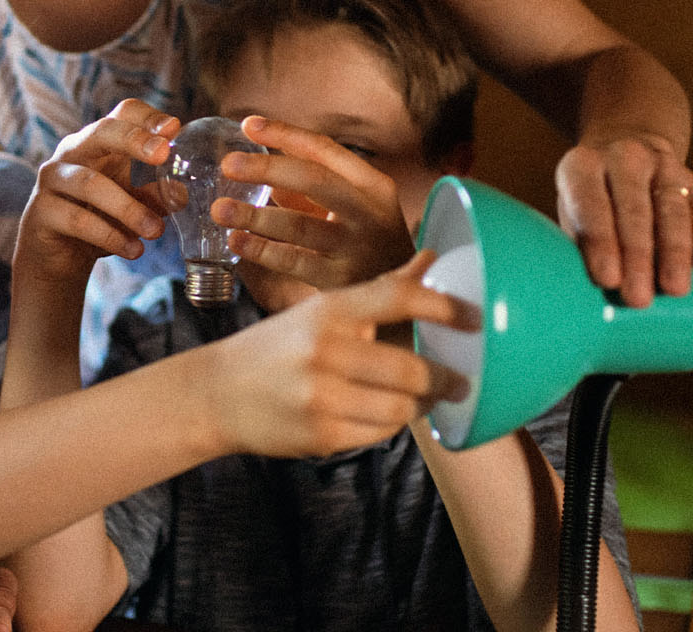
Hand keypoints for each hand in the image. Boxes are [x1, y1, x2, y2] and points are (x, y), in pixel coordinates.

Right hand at [14, 99, 177, 285]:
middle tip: (163, 155)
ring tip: (156, 231)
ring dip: (128, 208)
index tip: (175, 130)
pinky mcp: (41, 211)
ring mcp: (53, 179)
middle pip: (101, 131)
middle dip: (134, 140)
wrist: (59, 257)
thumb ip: (157, 195)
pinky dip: (109, 236)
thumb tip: (182, 193)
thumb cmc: (100, 218)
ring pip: (90, 184)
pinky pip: (77, 220)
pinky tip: (133, 250)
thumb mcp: (135, 203)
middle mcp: (73, 151)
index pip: (124, 113)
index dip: (149, 118)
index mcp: (101, 142)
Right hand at [202, 251, 474, 456]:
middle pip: (411, 369)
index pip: (397, 299)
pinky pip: (380, 434)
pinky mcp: (321, 435)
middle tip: (461, 379)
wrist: (217, 393)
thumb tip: (432, 257)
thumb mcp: (322, 309)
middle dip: (444, 378)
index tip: (475, 317)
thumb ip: (381, 290)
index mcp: (329, 310)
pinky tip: (387, 414)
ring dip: (421, 405)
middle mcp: (325, 350)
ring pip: (401, 408)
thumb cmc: (280, 346)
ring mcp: (322, 396)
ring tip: (427, 398)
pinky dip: (391, 424)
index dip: (443, 307)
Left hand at [212, 116, 416, 302]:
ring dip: (256, 216)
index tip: (248, 125)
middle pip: (315, 181)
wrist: (406, 293)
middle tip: (228, 164)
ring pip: (300, 226)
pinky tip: (236, 241)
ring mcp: (356, 247)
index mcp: (372, 184)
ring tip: (221, 209)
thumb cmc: (366, 240)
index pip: (325, 150)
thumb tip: (258, 163)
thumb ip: (311, 186)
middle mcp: (369, 212)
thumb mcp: (352, 206)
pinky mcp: (341, 279)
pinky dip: (262, 250)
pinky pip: (294, 261)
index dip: (285, 134)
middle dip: (268, 169)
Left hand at [554, 131, 692, 307]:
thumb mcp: (571, 215)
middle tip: (639, 299)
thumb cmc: (588, 204)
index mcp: (582, 166)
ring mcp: (661, 165)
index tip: (608, 280)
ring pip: (672, 209)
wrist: (622, 157)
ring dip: (675, 252)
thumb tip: (582, 304)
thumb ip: (577, 249)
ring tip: (676, 290)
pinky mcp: (692, 181)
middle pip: (634, 209)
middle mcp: (623, 158)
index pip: (590, 202)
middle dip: (637, 256)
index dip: (600, 242)